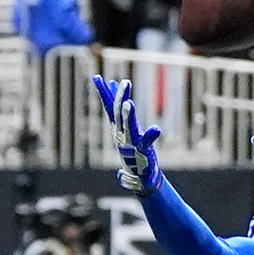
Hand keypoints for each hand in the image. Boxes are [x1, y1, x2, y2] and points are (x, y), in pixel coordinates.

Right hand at [92, 76, 163, 195]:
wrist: (142, 176)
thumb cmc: (135, 153)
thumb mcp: (128, 131)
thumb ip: (123, 113)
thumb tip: (118, 96)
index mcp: (119, 129)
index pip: (110, 107)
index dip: (104, 93)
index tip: (97, 77)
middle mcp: (123, 134)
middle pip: (118, 113)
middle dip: (120, 98)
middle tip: (125, 82)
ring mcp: (132, 143)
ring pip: (128, 126)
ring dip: (128, 115)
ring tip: (128, 103)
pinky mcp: (143, 152)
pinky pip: (146, 142)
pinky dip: (150, 136)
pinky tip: (156, 129)